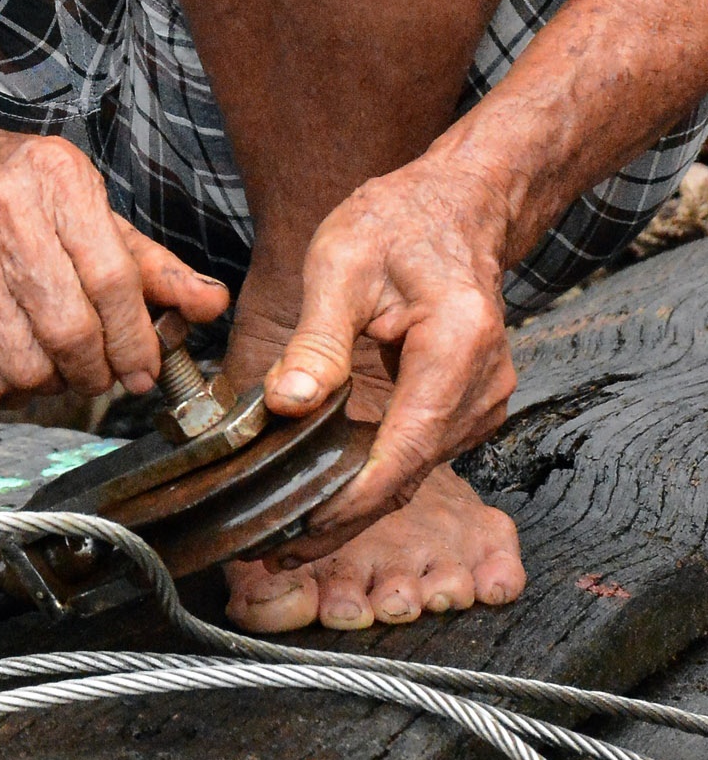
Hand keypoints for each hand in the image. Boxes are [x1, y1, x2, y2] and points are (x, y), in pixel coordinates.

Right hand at [0, 112, 227, 398]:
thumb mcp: (78, 201)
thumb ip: (148, 260)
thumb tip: (210, 306)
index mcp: (54, 178)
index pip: (114, 281)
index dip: (138, 340)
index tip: (145, 367)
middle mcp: (0, 214)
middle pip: (71, 331)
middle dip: (99, 369)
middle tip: (105, 373)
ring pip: (28, 366)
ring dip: (57, 384)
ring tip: (60, 365)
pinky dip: (12, 388)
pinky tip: (18, 360)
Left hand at [261, 153, 514, 553]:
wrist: (455, 207)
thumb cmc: (397, 223)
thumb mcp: (340, 265)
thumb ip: (316, 340)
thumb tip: (285, 405)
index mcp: (458, 347)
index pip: (404, 448)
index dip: (351, 499)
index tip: (298, 529)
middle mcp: (484, 385)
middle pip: (409, 472)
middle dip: (343, 517)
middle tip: (274, 552)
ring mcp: (484, 400)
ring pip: (414, 472)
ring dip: (355, 504)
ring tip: (287, 530)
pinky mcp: (469, 407)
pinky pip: (417, 454)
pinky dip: (372, 477)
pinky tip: (324, 494)